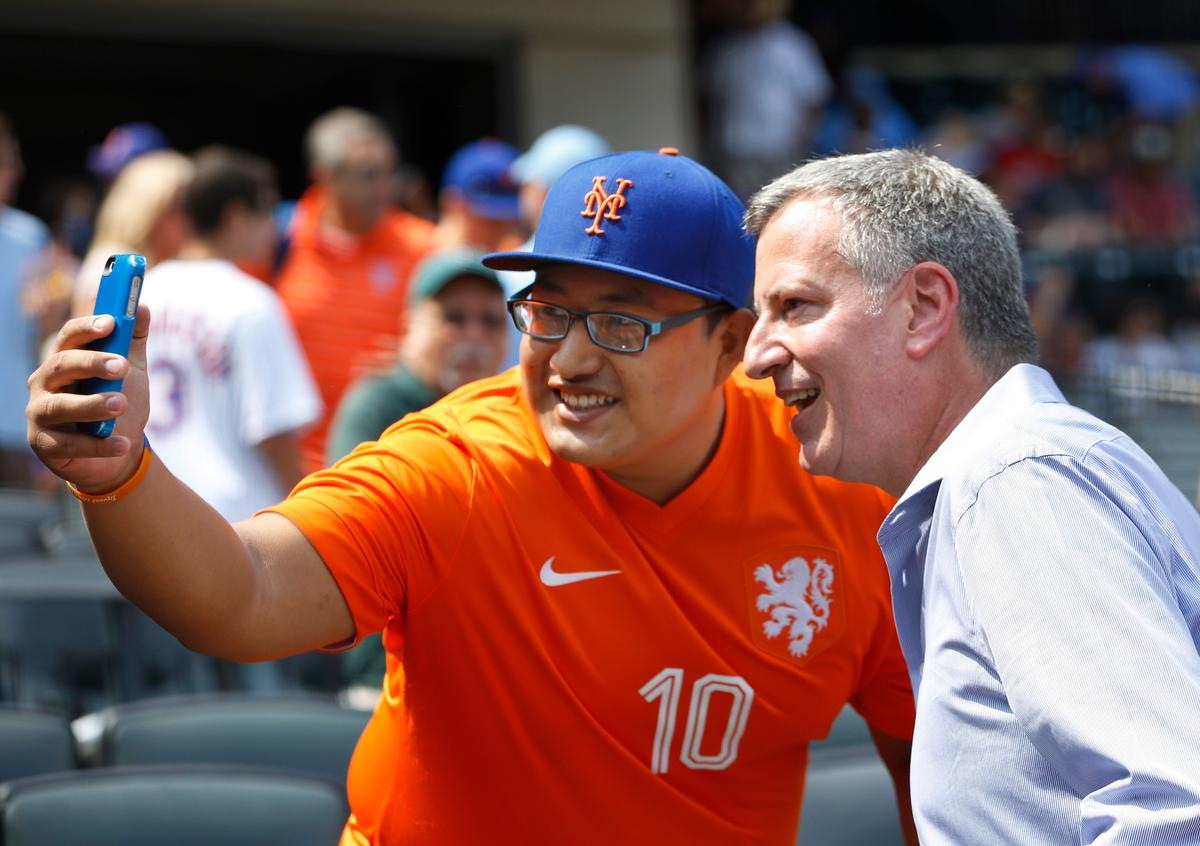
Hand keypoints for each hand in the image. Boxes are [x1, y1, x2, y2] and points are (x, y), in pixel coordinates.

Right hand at [26, 304, 151, 492]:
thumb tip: (142, 306)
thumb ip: (133, 341)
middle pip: (61, 365)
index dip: (87, 327)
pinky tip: (123, 443)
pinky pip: (69, 444)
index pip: (68, 337)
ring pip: (60, 405)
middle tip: (123, 367)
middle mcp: (45, 383)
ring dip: (92, 404)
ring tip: (121, 404)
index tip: (111, 322)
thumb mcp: (131, 371)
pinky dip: (98, 445)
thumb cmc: (119, 402)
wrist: (119, 452)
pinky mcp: (45, 444)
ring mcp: (40, 414)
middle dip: (92, 363)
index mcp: (64, 360)